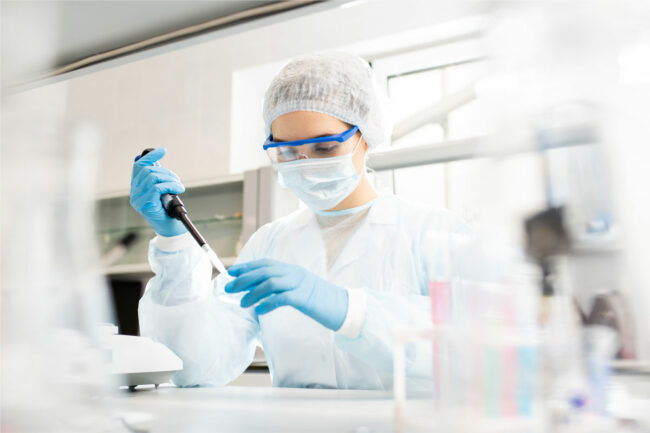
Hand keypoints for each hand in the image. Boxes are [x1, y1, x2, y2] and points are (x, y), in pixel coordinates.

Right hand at [130, 147, 186, 236]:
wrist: (171, 229)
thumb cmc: (168, 210)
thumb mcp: (164, 191)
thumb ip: (159, 178)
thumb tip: (157, 161)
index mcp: (137, 188)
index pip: (139, 166)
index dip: (150, 156)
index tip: (163, 151)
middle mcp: (134, 193)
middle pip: (148, 171)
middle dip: (166, 172)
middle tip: (177, 180)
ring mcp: (138, 199)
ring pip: (153, 177)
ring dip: (170, 179)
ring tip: (179, 186)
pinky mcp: (145, 205)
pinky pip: (157, 187)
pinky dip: (171, 185)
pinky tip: (179, 189)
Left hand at [225, 259, 348, 330]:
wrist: (343, 307)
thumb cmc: (320, 301)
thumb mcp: (300, 289)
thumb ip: (283, 287)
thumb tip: (259, 292)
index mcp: (293, 270)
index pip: (266, 263)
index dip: (247, 267)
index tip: (231, 273)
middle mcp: (295, 273)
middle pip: (265, 271)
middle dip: (244, 279)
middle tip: (229, 288)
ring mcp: (300, 284)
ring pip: (270, 283)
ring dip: (253, 293)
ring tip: (242, 303)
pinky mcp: (304, 298)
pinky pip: (281, 298)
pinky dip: (267, 303)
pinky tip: (259, 310)